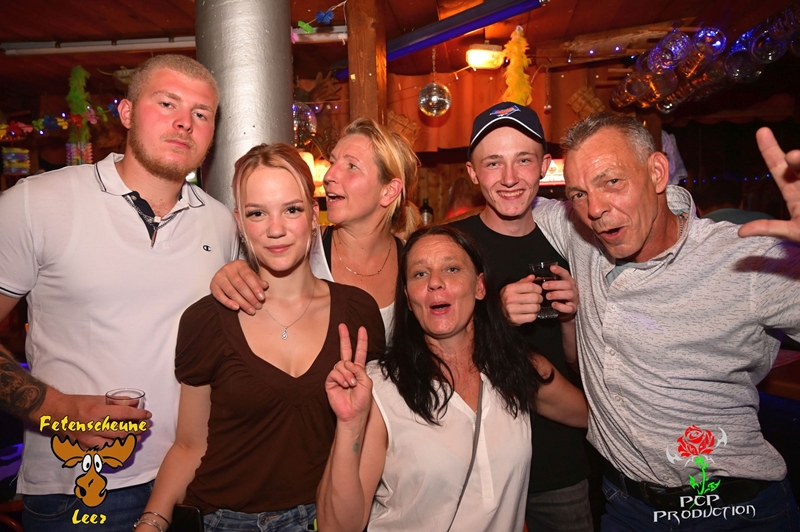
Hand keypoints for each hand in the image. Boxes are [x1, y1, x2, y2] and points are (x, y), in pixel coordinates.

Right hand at [42, 391, 150, 449]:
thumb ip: (117, 402)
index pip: (124, 414)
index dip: (138, 415)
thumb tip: (134, 403)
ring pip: (114, 445)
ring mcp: (88, 439)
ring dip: (128, 442)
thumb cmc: (78, 403)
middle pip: (122, 432)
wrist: (56, 413)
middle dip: (137, 430)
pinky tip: (123, 448)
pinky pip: (103, 451)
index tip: (148, 415)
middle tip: (146, 427)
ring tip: (137, 438)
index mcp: (97, 412)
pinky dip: (115, 450)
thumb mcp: (98, 398)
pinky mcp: (83, 447)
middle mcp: (93, 427)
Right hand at [209, 260, 267, 314]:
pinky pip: (219, 296)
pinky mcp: (213, 286)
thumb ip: (258, 281)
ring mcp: (219, 277)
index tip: (262, 298)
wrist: (226, 273)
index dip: (256, 288)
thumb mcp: (251, 275)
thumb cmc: (241, 275)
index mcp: (239, 265)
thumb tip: (265, 286)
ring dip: (242, 303)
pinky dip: (228, 303)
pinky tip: (236, 308)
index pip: (248, 276)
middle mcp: (228, 269)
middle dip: (250, 298)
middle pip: (240, 285)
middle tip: (258, 306)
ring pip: (231, 292)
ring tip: (251, 310)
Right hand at [326, 324, 371, 424]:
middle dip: (344, 337)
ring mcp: (338, 375)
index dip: (361, 341)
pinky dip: (341, 378)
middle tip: (342, 326)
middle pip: (345, 350)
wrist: (353, 413)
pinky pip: (335, 372)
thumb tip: (347, 363)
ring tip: (351, 385)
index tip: (362, 329)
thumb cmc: (362, 400)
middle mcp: (348, 370)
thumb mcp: (366, 383)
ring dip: (348, 374)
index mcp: (358, 370)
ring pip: (341, 364)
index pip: (360, 352)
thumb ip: (359, 370)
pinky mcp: (330, 381)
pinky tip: (345, 385)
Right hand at [500, 275, 542, 324]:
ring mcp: (512, 310)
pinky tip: (530, 312)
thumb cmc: (507, 298)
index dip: (538, 288)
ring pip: (535, 308)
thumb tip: (533, 277)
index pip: (530, 286)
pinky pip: (532, 317)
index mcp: (510, 289)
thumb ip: (524, 282)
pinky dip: (533, 315)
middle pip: (534, 297)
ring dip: (537, 307)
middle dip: (539, 298)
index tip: (538, 290)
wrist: (497, 311)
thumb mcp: (513, 287)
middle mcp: (510, 299)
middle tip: (538, 299)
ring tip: (534, 306)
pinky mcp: (515, 320)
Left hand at [542, 265, 578, 319]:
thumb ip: (545, 282)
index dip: (559, 270)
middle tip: (544, 286)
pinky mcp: (572, 309)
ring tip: (547, 296)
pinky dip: (561, 306)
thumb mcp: (552, 288)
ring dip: (557, 294)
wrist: (563, 311)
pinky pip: (569, 308)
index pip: (565, 274)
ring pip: (569, 294)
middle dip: (555, 284)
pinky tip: (553, 305)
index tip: (551, 268)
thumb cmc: (556, 297)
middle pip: (567, 284)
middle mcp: (573, 289)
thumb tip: (532, 278)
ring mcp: (574, 299)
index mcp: (568, 281)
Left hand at [739, 127, 799, 241]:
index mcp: (794, 192)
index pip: (779, 168)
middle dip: (798, 159)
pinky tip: (799, 170)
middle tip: (792, 157)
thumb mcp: (794, 232)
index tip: (761, 131)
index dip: (770, 150)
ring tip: (795, 158)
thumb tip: (740, 232)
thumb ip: (770, 228)